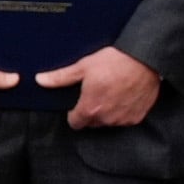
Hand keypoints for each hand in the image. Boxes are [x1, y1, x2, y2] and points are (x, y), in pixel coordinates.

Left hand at [34, 45, 159, 129]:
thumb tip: (39, 80)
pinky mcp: (137, 118)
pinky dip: (122, 112)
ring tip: (110, 92)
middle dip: (91, 112)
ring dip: (107, 112)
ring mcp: (122, 120)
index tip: (79, 102)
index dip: (74, 113)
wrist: (144, 60)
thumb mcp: (83, 67)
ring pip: (108, 122)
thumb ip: (60, 78)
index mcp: (90, 109)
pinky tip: (123, 96)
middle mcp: (106, 119)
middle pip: (91, 123)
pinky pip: (124, 120)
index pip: (75, 123)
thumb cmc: (113, 62)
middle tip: (96, 93)